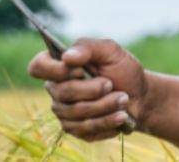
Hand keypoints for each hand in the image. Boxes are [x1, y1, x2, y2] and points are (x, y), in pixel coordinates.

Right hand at [27, 38, 147, 140]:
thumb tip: (67, 56)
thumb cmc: (122, 70)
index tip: (80, 70)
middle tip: (112, 84)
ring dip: (105, 105)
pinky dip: (108, 121)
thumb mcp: (111, 51)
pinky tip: (121, 115)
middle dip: (93, 89)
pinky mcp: (75, 129)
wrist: (139, 95)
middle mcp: (57, 90)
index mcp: (61, 66)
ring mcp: (64, 112)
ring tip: (123, 98)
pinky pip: (86, 129)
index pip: (38, 66)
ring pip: (77, 112)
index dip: (55, 70)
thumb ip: (89, 48)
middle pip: (63, 92)